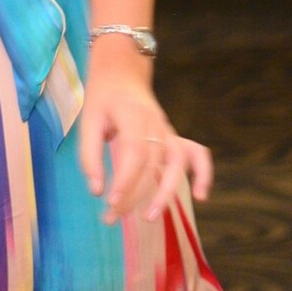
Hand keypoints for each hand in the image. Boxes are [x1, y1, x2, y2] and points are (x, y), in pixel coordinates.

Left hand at [76, 59, 213, 226]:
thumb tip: (97, 192)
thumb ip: (89, 156)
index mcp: (133, 115)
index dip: (125, 179)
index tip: (110, 201)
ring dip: (166, 192)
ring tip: (150, 217)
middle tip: (113, 217)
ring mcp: (168, 131)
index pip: (135, 152)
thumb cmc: (103, 99)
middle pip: (153, 164)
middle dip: (135, 195)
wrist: (122, 73)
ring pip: (177, 163)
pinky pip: (197, 154)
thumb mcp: (88, 121)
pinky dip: (203, 174)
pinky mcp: (173, 138)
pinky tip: (200, 196)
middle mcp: (156, 124)